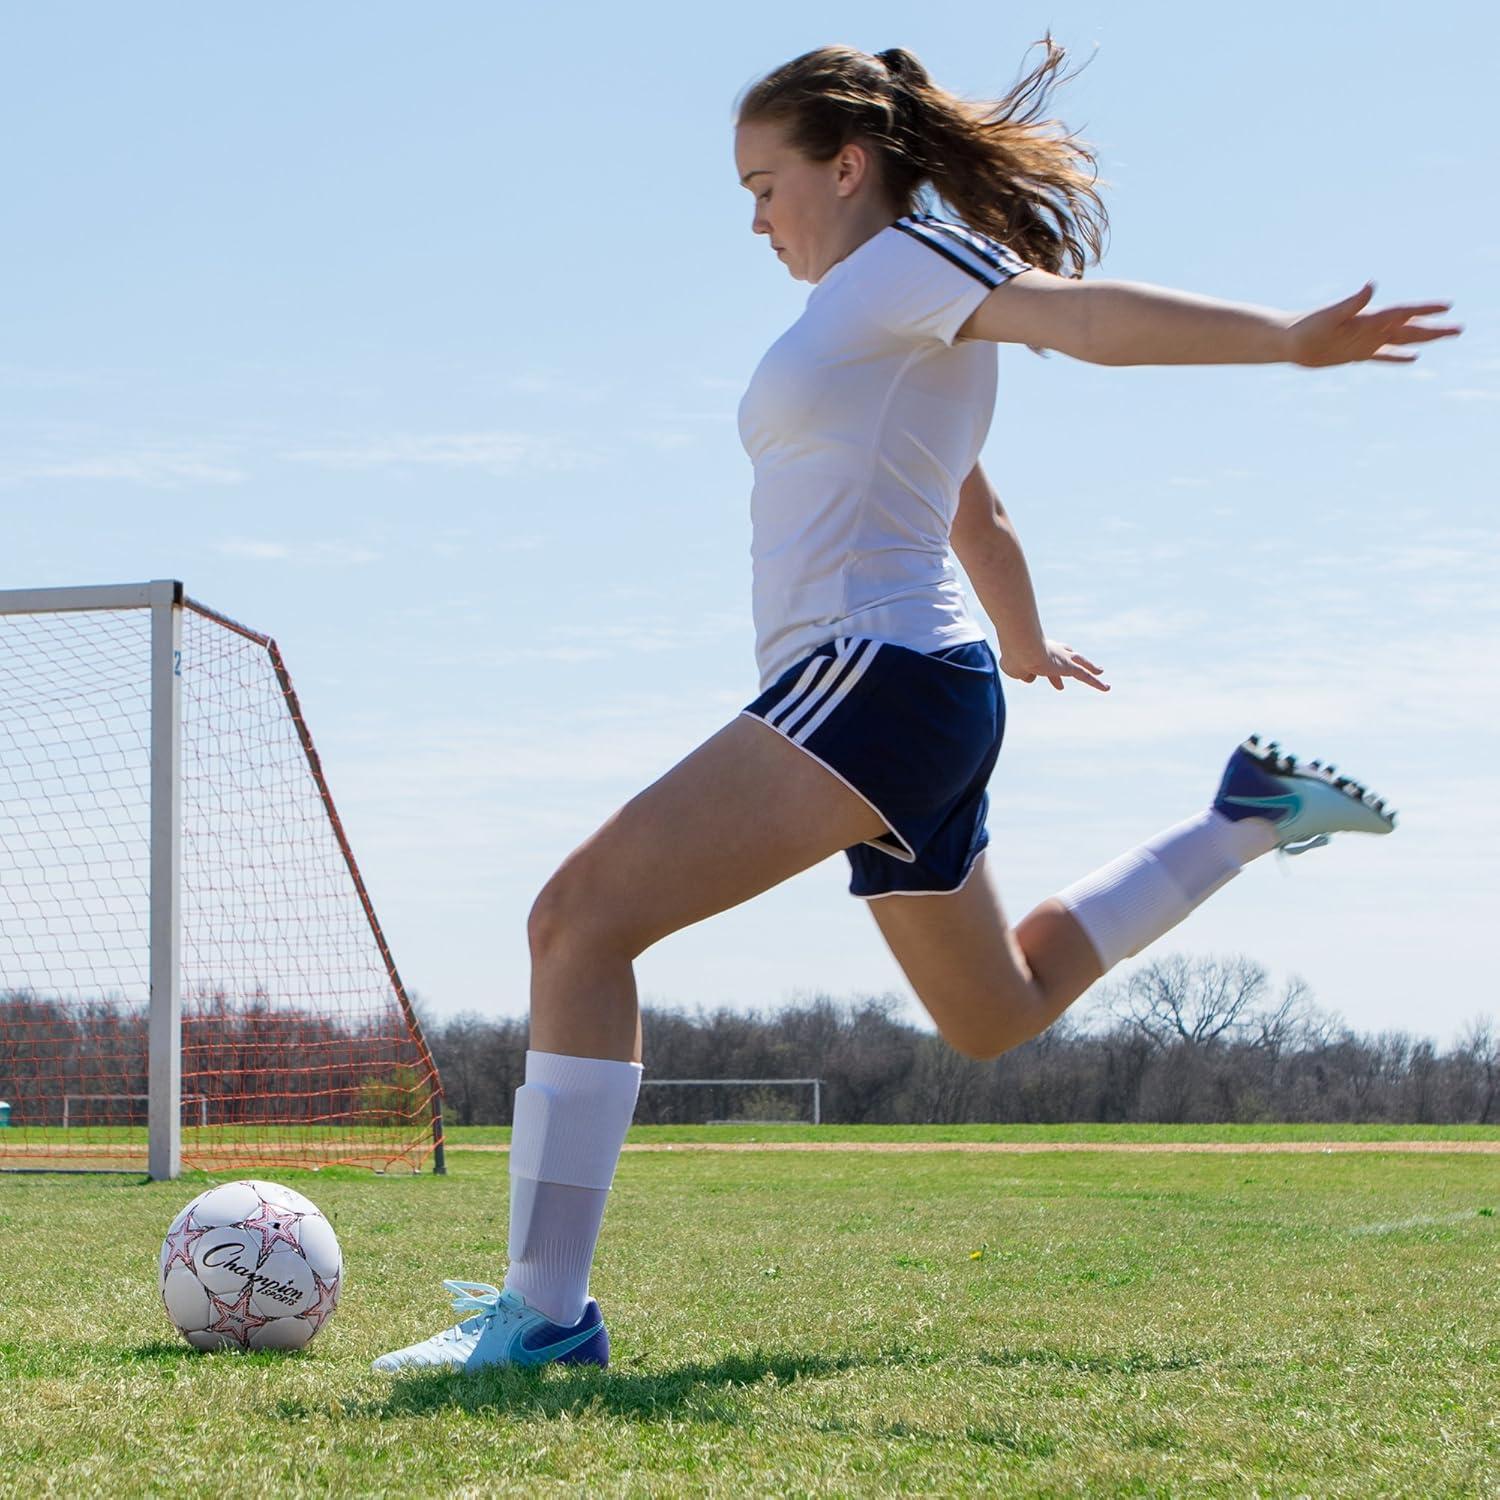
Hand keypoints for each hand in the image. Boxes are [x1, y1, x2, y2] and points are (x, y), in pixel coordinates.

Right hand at [999, 638, 1108, 691]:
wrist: (1023, 647)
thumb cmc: (1014, 656)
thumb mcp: (1012, 668)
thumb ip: (1021, 673)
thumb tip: (1029, 678)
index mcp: (1038, 649)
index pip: (1043, 658)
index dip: (1041, 667)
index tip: (1032, 676)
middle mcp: (1053, 650)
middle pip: (1066, 655)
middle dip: (1069, 662)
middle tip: (1073, 667)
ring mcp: (1063, 658)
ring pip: (1081, 663)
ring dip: (1090, 667)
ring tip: (1100, 671)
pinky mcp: (1069, 667)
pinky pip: (1086, 676)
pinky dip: (1096, 682)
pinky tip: (1106, 688)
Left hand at [1286, 283, 1461, 365]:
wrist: (1289, 341)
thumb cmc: (1307, 327)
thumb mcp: (1331, 315)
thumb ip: (1353, 302)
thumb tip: (1371, 285)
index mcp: (1369, 317)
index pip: (1403, 312)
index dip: (1425, 310)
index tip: (1447, 306)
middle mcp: (1372, 328)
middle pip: (1410, 328)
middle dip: (1435, 328)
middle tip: (1460, 328)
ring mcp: (1366, 340)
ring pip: (1402, 340)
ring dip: (1423, 339)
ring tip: (1445, 336)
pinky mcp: (1357, 353)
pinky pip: (1384, 355)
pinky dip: (1398, 356)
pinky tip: (1413, 358)